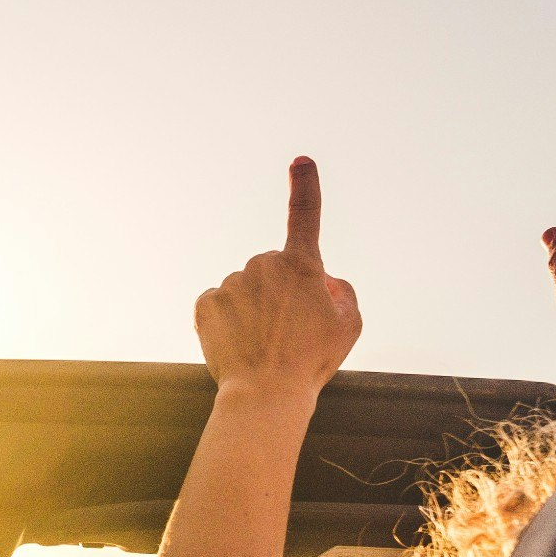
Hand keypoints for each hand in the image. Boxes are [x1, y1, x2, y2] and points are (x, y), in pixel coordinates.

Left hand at [194, 157, 362, 404]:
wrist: (266, 394)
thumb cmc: (312, 362)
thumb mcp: (349, 326)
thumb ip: (343, 293)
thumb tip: (324, 282)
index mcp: (301, 266)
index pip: (305, 216)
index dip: (305, 186)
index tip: (300, 161)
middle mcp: (263, 264)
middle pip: (271, 271)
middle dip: (278, 293)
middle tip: (288, 333)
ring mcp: (232, 282)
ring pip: (244, 290)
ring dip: (252, 311)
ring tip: (263, 346)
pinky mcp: (206, 304)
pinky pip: (219, 305)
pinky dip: (227, 322)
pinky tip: (238, 345)